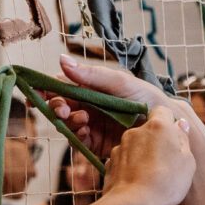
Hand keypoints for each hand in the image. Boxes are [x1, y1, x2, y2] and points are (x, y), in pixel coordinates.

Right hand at [48, 55, 171, 157]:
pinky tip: (86, 131)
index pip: (63, 86)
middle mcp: (88, 106)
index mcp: (91, 88)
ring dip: (68, 121)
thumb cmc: (146, 99)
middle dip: (56, 106)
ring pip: (66, 124)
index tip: (39, 91)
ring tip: (83, 119)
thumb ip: (91, 74)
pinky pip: (77, 141)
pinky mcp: (95, 145)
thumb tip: (60, 59)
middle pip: (60, 105)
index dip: (48, 88)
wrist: (166, 128)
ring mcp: (91, 126)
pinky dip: (77, 135)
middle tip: (61, 108)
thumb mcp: (120, 82)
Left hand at [104, 106, 194, 204]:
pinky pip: (124, 159)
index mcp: (158, 126)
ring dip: (142, 153)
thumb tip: (180, 124)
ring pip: (135, 144)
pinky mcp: (110, 162)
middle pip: (148, 129)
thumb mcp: (187, 162)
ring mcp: (120, 146)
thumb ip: (183, 140)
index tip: (174, 138)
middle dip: (156, 140)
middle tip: (166, 161)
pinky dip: (130, 166)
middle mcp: (136, 131)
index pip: (163, 110)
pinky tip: (137, 182)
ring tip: (151, 175)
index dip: (169, 122)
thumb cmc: (167, 183)